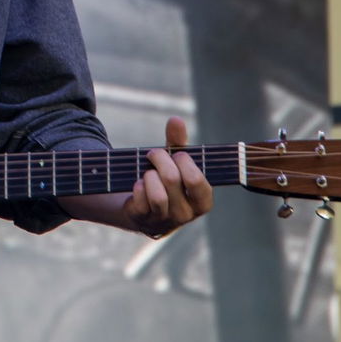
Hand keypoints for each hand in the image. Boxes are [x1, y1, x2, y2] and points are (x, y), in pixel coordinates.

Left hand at [123, 117, 213, 238]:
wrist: (142, 205)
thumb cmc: (166, 179)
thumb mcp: (175, 161)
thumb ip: (178, 142)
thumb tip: (176, 120)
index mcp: (202, 201)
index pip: (196, 180)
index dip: (183, 162)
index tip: (176, 154)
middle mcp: (186, 214)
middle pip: (172, 179)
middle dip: (160, 159)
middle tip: (154, 154)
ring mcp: (165, 220)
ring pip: (157, 195)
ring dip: (148, 175)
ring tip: (148, 172)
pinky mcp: (144, 221)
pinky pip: (141, 200)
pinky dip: (138, 186)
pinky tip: (139, 184)